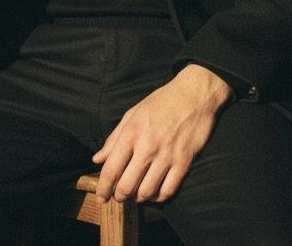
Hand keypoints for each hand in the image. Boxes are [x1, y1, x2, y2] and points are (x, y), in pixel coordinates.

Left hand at [92, 64, 232, 203]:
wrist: (194, 94)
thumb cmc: (161, 102)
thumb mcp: (133, 113)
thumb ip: (114, 138)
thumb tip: (97, 159)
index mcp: (132, 132)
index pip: (111, 168)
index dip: (103, 187)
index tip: (101, 196)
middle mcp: (147, 146)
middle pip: (127, 185)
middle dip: (120, 196)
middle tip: (119, 197)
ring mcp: (166, 155)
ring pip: (146, 192)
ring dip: (139, 198)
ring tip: (137, 194)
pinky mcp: (183, 161)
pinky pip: (168, 190)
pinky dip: (159, 197)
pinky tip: (155, 192)